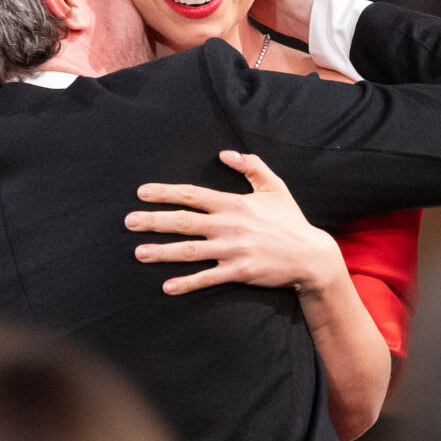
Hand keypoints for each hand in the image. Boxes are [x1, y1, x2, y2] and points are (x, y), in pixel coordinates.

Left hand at [126, 150, 345, 294]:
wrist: (312, 256)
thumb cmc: (290, 220)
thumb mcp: (274, 186)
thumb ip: (251, 165)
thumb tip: (225, 153)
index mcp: (234, 203)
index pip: (192, 195)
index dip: (165, 193)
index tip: (142, 192)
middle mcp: (229, 225)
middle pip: (184, 221)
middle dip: (154, 221)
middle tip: (128, 221)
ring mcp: (233, 250)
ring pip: (191, 250)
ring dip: (163, 252)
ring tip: (139, 253)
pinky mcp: (240, 272)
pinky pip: (208, 278)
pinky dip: (188, 283)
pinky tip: (167, 287)